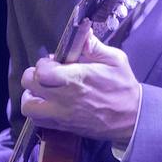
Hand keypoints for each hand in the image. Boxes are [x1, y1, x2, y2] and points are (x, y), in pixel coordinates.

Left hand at [21, 35, 141, 145]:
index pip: (42, 71)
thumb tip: (82, 33)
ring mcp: (62, 115)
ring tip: (43, 91)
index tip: (54, 63)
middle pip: (30, 85)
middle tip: (47, 75)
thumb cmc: (123, 87)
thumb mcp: (115, 59)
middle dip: (35, 76)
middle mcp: (64, 98)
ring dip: (32, 96)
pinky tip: (49, 104)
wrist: (132, 118)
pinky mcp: (63, 127)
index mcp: (76, 79)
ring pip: (28, 107)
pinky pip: (38, 122)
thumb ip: (94, 46)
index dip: (44, 64)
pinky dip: (38, 112)